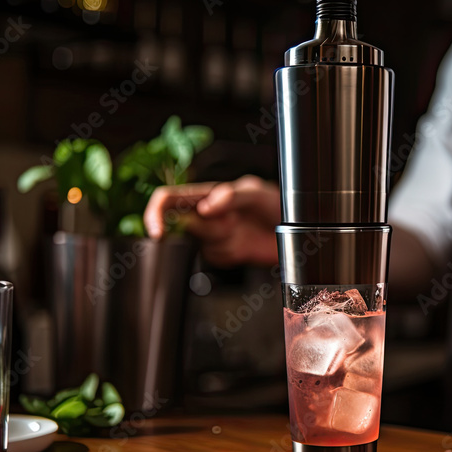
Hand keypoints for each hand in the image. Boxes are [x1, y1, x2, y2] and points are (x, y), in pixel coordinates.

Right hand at [143, 174, 280, 266]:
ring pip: (202, 246)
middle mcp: (206, 213)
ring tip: (243, 230)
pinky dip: (230, 254)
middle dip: (208, 230)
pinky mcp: (224, 252)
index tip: (158, 233)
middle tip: (233, 223)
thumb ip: (233, 196)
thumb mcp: (258, 193)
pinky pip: (216, 258)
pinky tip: (244, 244)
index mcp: (208, 193)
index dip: (155, 214)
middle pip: (184, 227)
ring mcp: (214, 234)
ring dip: (224, 242)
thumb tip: (207, 205)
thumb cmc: (278, 203)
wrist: (296, 229)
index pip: (168, 199)